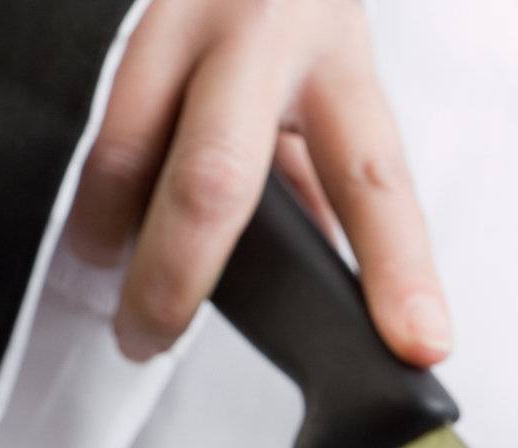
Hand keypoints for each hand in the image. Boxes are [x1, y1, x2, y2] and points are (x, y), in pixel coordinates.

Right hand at [67, 0, 450, 367]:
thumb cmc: (279, 15)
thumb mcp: (328, 84)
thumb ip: (325, 183)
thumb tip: (338, 291)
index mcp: (336, 57)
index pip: (375, 179)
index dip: (399, 272)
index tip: (419, 344)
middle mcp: (260, 29)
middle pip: (216, 178)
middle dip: (177, 279)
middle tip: (151, 338)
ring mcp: (180, 16)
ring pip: (131, 155)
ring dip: (116, 241)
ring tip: (117, 296)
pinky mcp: (119, 18)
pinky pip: (98, 130)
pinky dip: (100, 201)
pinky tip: (101, 236)